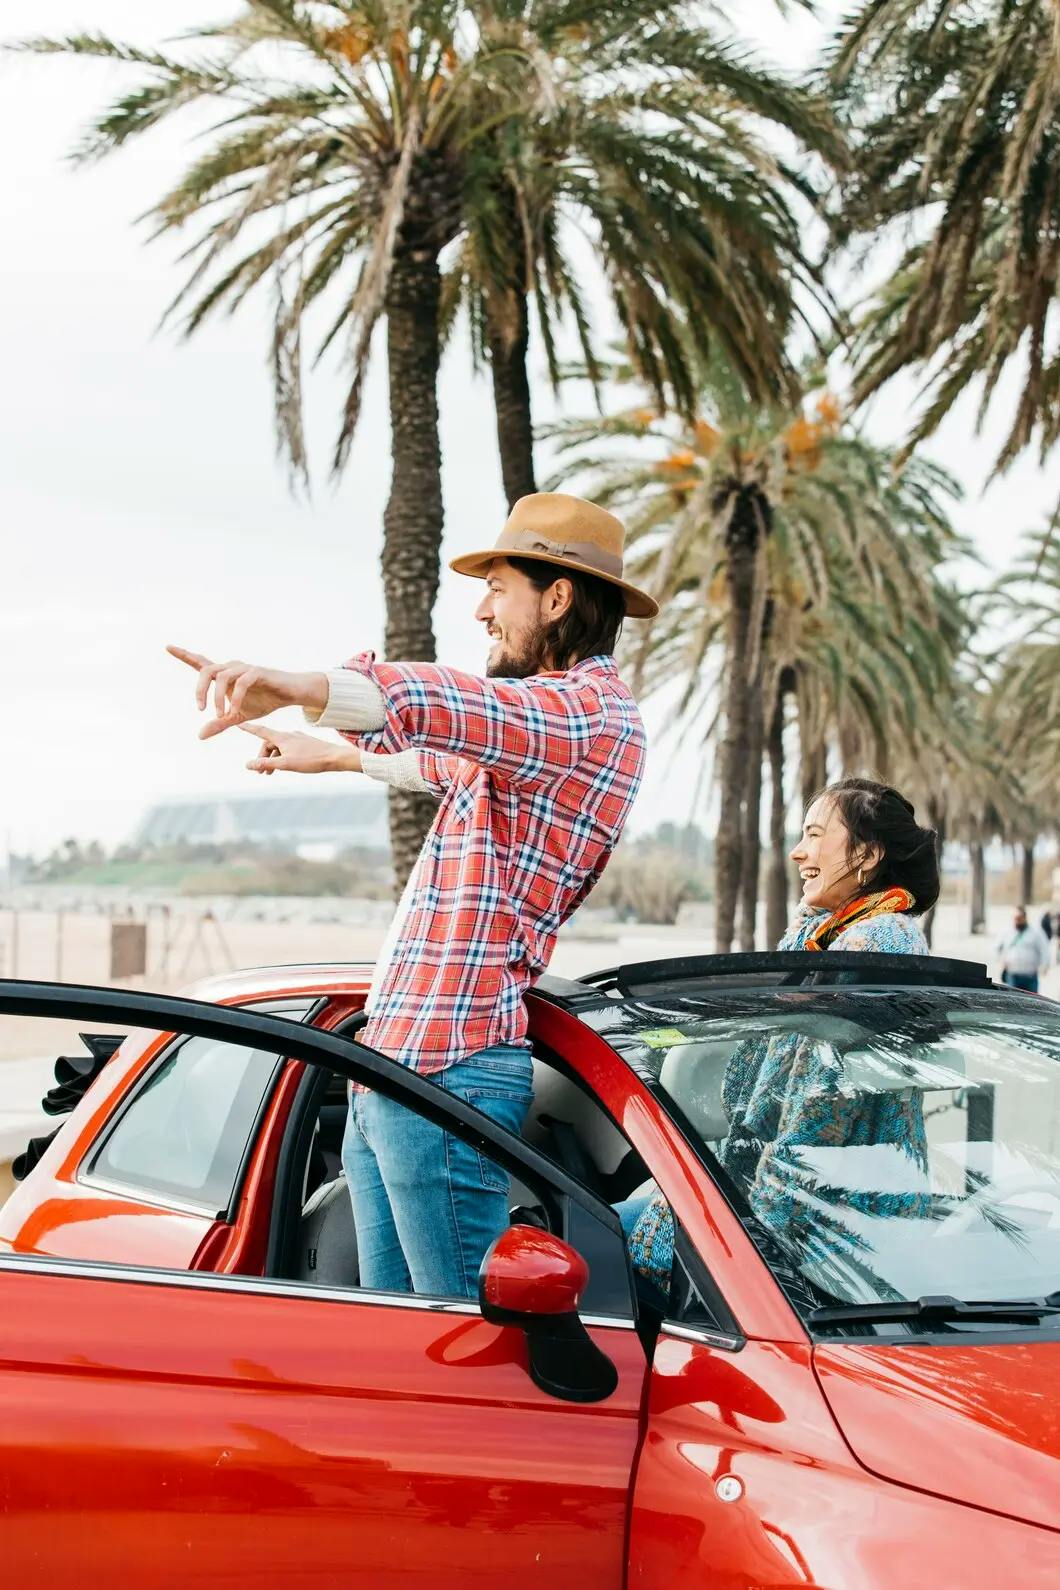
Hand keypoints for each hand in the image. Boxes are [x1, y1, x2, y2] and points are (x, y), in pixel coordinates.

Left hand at [167, 645, 328, 738]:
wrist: (290, 695)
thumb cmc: (265, 701)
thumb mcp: (238, 716)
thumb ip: (219, 723)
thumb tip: (200, 735)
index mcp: (225, 675)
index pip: (201, 663)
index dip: (184, 655)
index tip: (167, 647)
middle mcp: (232, 667)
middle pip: (206, 670)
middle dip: (199, 690)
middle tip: (200, 710)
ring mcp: (244, 668)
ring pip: (222, 676)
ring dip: (217, 697)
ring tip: (219, 715)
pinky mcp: (258, 672)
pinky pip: (242, 682)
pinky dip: (235, 698)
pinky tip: (234, 710)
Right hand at [242, 723, 360, 775]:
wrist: (334, 758)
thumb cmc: (311, 760)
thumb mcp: (286, 764)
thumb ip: (266, 764)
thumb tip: (248, 765)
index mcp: (282, 737)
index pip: (260, 731)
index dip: (248, 728)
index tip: (237, 722)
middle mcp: (288, 735)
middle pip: (268, 743)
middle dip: (262, 757)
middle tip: (260, 772)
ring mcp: (297, 739)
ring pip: (278, 747)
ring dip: (272, 759)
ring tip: (270, 773)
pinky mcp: (304, 744)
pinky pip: (287, 748)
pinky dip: (282, 757)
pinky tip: (285, 766)